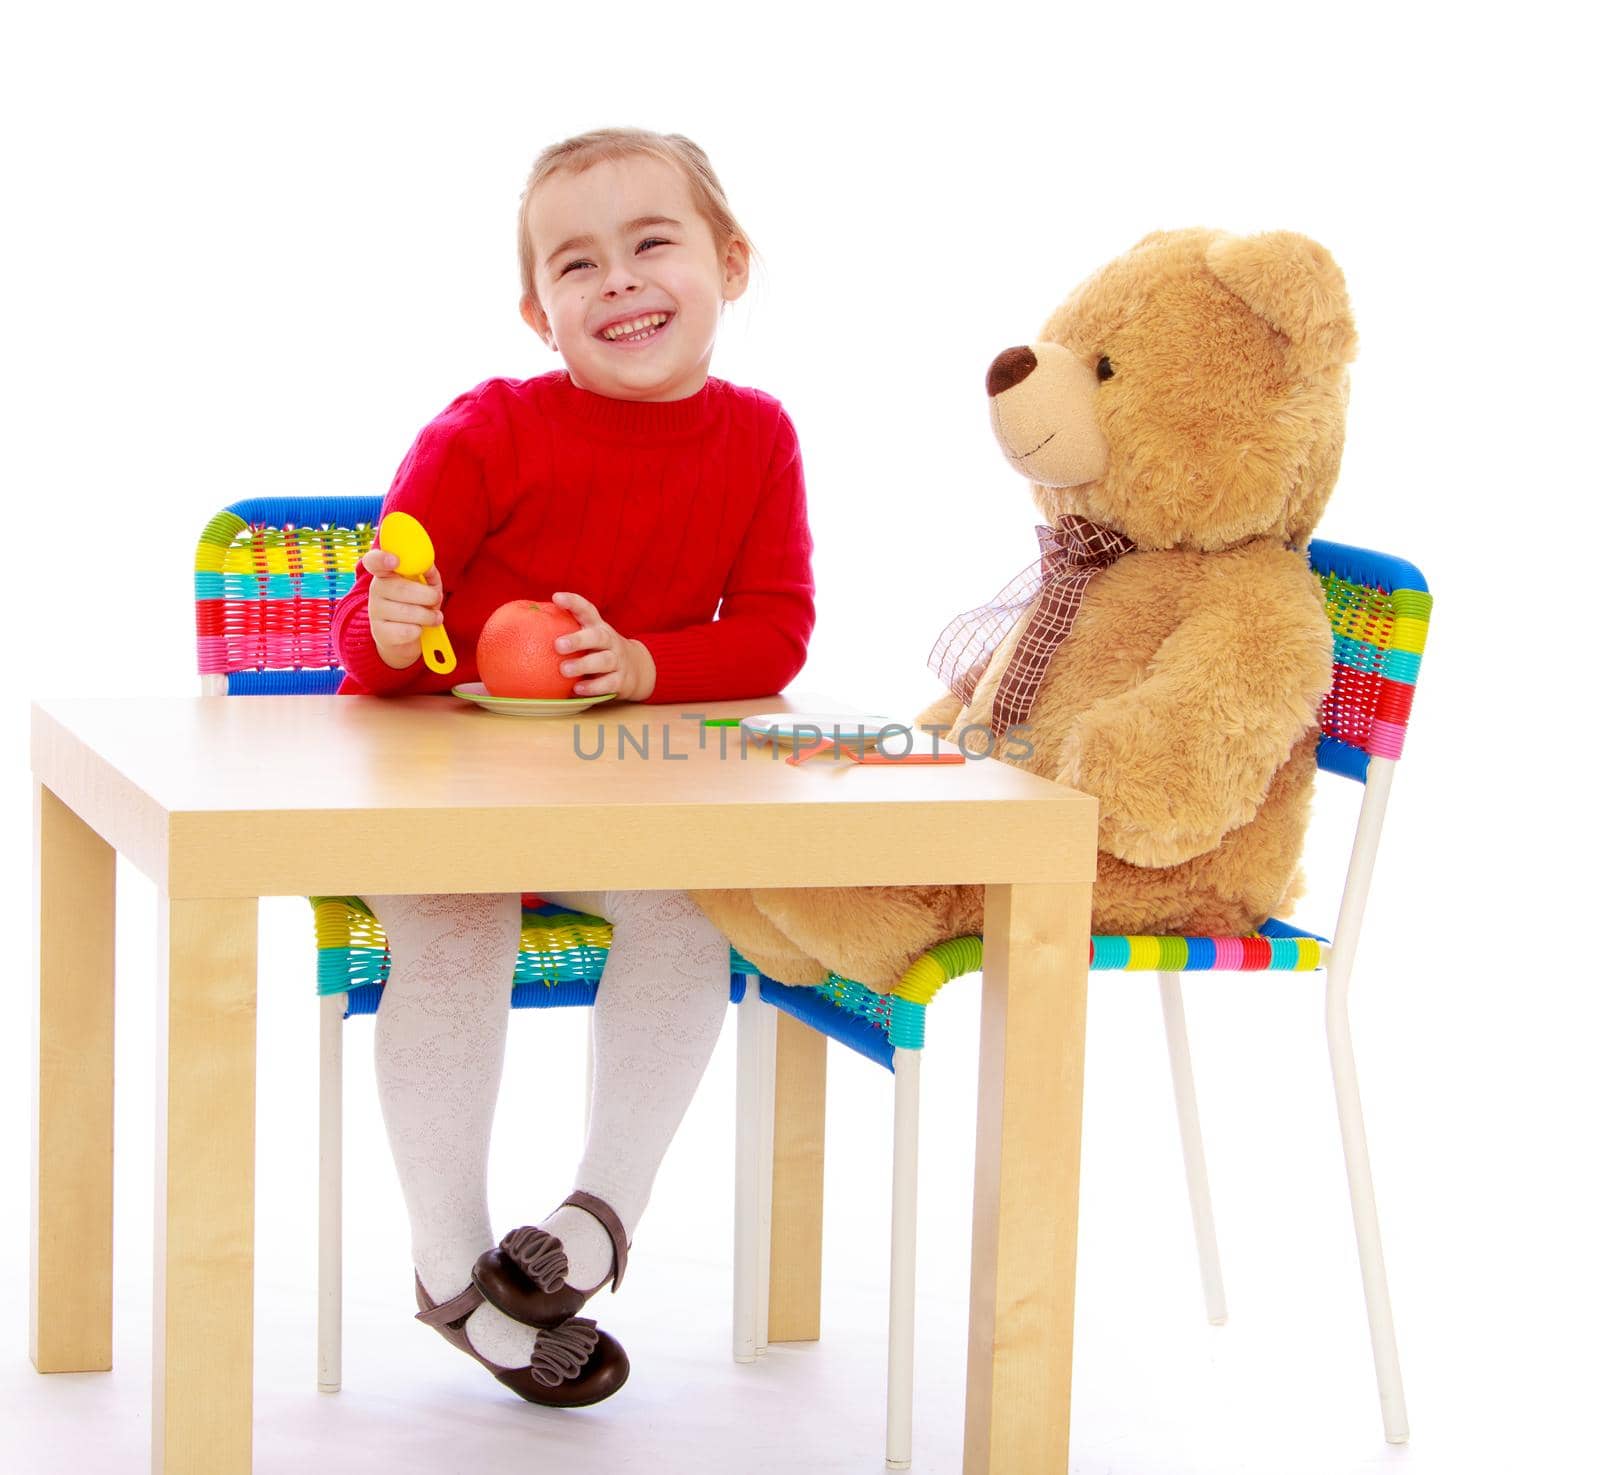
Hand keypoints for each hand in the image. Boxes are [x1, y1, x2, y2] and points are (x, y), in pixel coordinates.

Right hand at [361, 547, 443, 669]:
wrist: (405, 638)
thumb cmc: (417, 604)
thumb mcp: (426, 585)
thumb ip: (427, 572)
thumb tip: (427, 566)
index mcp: (386, 572)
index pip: (374, 561)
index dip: (382, 559)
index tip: (395, 561)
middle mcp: (376, 589)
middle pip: (401, 588)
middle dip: (428, 595)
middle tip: (437, 599)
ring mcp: (375, 611)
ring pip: (407, 612)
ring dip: (429, 616)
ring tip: (435, 617)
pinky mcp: (380, 633)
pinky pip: (407, 631)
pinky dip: (419, 631)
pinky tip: (418, 629)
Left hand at [550, 591, 656, 699]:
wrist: (637, 669)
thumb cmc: (597, 652)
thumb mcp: (586, 639)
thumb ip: (561, 635)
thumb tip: (517, 635)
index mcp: (597, 627)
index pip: (587, 610)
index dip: (573, 602)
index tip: (556, 597)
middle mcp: (609, 641)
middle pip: (598, 636)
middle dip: (579, 639)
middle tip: (558, 645)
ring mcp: (618, 660)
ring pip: (604, 660)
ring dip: (584, 665)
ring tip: (564, 670)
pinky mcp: (622, 680)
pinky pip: (609, 683)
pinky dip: (593, 687)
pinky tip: (577, 690)